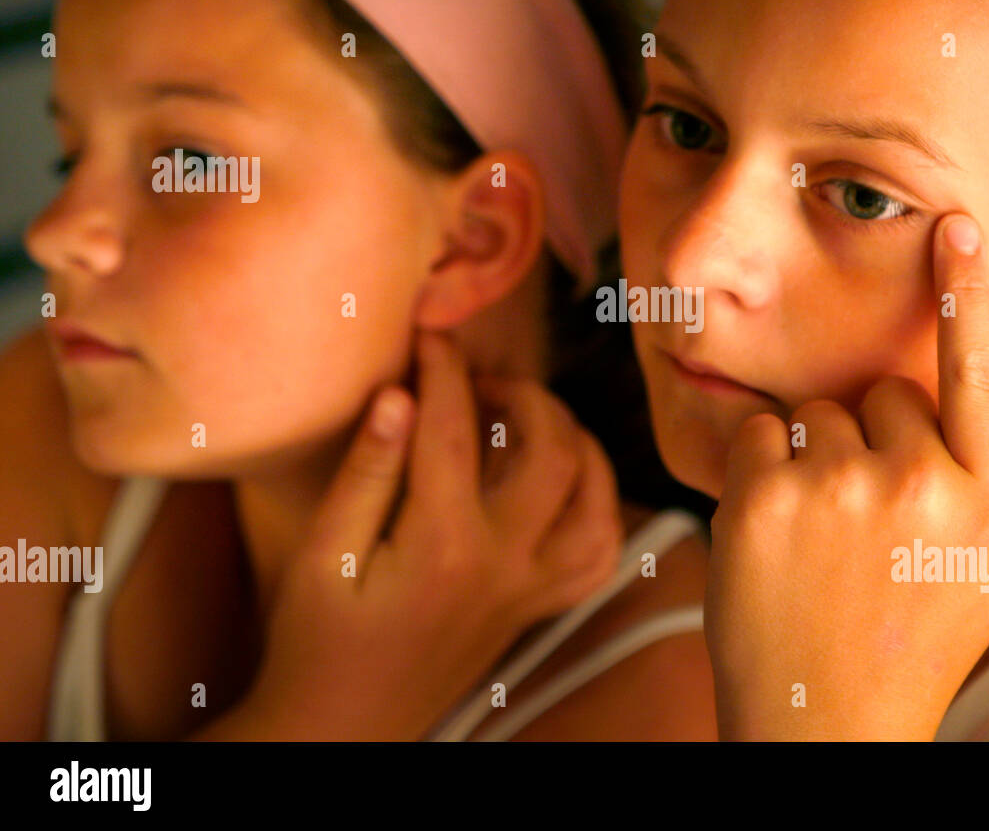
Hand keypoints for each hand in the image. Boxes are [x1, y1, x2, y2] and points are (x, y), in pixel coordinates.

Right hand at [236, 331, 622, 740]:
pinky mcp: (535, 608)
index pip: (454, 427)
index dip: (443, 367)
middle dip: (523, 393)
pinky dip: (600, 508)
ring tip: (531, 416)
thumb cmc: (317, 640)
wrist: (343, 725)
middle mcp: (503, 563)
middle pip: (551, 450)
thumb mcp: (321, 553)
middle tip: (479, 378)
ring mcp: (529, 589)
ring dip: (576, 442)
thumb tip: (399, 396)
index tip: (428, 335)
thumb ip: (367, 472)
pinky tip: (569, 483)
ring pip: (596, 499)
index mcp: (442, 543)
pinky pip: (598, 555)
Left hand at [704, 213, 988, 739]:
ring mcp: (838, 488)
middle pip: (881, 393)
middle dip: (869, 437)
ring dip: (812, 457)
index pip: (982, 371)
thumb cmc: (918, 636)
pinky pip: (758, 430)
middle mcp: (920, 484)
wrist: (828, 721)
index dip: (967, 294)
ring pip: (815, 412)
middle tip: (864, 522)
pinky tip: (775, 533)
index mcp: (986, 497)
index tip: (955, 227)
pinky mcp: (763, 498)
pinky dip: (757, 468)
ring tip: (821, 539)